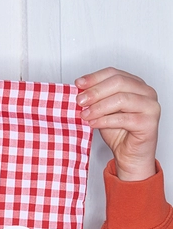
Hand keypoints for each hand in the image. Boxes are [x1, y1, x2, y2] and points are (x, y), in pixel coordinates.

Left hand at [75, 67, 159, 181]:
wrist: (129, 155)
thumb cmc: (118, 131)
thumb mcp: (102, 110)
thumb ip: (95, 97)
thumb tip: (78, 88)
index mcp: (136, 84)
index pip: (114, 73)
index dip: (94, 77)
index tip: (78, 84)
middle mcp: (146, 92)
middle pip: (118, 82)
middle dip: (95, 91)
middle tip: (80, 101)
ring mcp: (151, 107)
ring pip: (121, 99)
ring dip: (98, 107)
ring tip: (85, 115)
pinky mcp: (150, 123)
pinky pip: (124, 118)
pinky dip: (104, 120)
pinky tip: (93, 123)